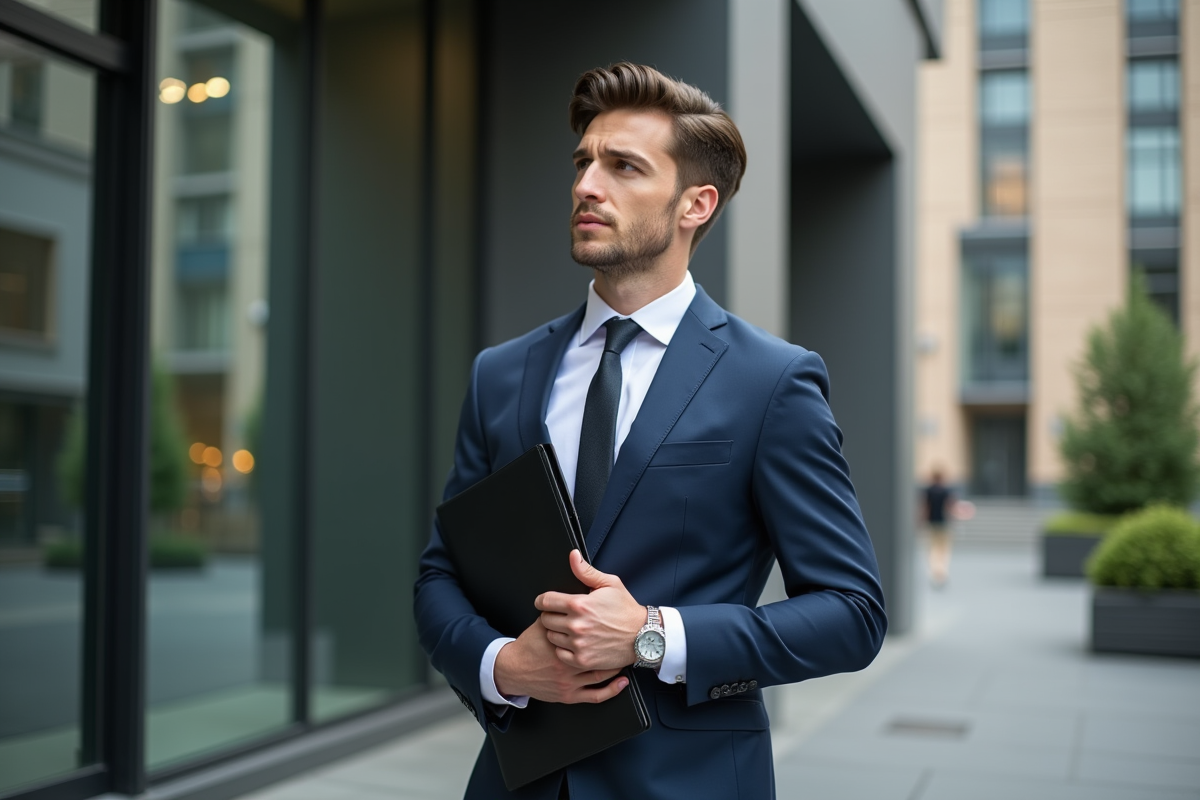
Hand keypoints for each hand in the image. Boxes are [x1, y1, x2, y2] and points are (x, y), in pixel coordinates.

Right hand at [493, 618, 628, 703]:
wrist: (512, 669)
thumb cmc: (529, 645)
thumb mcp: (542, 620)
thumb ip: (557, 608)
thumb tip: (572, 594)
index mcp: (560, 639)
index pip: (589, 628)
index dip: (606, 622)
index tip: (618, 619)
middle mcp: (565, 660)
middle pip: (599, 651)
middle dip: (615, 645)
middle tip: (628, 639)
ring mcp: (568, 680)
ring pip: (601, 673)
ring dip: (617, 665)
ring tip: (626, 656)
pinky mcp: (569, 695)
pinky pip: (595, 695)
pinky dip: (612, 689)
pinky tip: (622, 681)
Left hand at [536, 550, 645, 671]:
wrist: (643, 636)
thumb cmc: (626, 609)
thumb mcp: (609, 584)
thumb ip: (586, 571)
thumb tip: (573, 555)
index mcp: (580, 604)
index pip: (545, 601)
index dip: (542, 600)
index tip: (545, 602)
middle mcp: (576, 625)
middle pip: (545, 619)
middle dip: (550, 615)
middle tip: (560, 615)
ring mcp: (579, 644)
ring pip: (551, 636)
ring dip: (556, 632)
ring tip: (568, 628)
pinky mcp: (582, 659)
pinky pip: (560, 654)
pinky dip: (563, 649)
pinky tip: (573, 642)